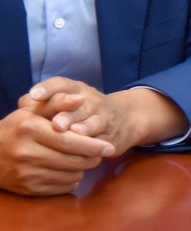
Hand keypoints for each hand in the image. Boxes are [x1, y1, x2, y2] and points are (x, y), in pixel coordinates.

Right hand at [0, 106, 113, 195]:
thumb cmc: (16, 129)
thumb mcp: (32, 111)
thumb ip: (58, 103)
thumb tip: (81, 98)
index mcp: (30, 130)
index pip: (69, 141)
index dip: (93, 146)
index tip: (110, 147)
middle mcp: (27, 153)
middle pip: (73, 161)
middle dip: (92, 158)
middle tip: (100, 153)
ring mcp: (26, 174)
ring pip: (70, 176)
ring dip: (82, 169)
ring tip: (82, 159)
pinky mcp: (28, 189)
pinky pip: (61, 187)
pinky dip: (71, 180)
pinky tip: (68, 170)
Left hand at [22, 78, 187, 154]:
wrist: (125, 118)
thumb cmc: (83, 111)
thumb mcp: (66, 102)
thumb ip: (44, 103)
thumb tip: (24, 103)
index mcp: (76, 90)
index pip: (62, 84)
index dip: (49, 89)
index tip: (35, 95)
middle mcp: (91, 100)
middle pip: (79, 104)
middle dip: (68, 114)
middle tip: (56, 123)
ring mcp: (104, 116)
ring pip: (94, 121)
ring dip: (84, 127)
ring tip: (75, 133)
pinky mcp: (112, 134)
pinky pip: (103, 139)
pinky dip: (95, 143)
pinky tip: (87, 147)